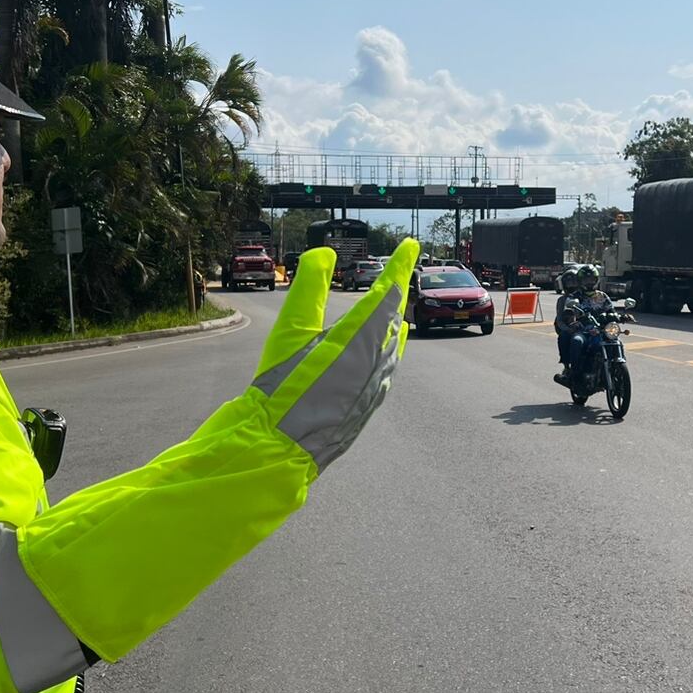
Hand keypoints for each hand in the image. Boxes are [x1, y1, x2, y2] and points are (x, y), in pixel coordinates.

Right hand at [250, 239, 420, 471]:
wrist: (281, 447)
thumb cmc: (281, 387)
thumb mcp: (289, 332)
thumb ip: (308, 288)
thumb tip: (325, 253)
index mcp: (360, 338)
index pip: (387, 292)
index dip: (399, 265)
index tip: (411, 245)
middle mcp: (378, 360)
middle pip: (395, 317)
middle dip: (396, 293)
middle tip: (399, 271)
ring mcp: (377, 384)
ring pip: (395, 344)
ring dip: (394, 321)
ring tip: (394, 307)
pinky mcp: (371, 403)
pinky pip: (388, 367)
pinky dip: (388, 348)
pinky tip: (383, 352)